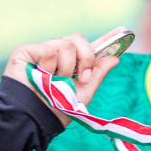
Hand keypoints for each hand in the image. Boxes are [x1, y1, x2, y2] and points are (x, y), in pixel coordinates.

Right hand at [2, 29, 125, 127]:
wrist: (32, 119)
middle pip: (79, 39)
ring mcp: (41, 52)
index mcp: (70, 66)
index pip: (89, 48)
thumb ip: (96, 75)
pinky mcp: (26, 51)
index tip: (123, 31)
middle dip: (86, 58)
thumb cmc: (53, 111)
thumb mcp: (82, 94)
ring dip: (65, 68)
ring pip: (66, 44)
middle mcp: (56, 55)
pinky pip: (49, 49)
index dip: (106, 39)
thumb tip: (114, 58)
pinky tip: (40, 76)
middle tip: (80, 78)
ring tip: (53, 82)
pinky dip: (48, 66)